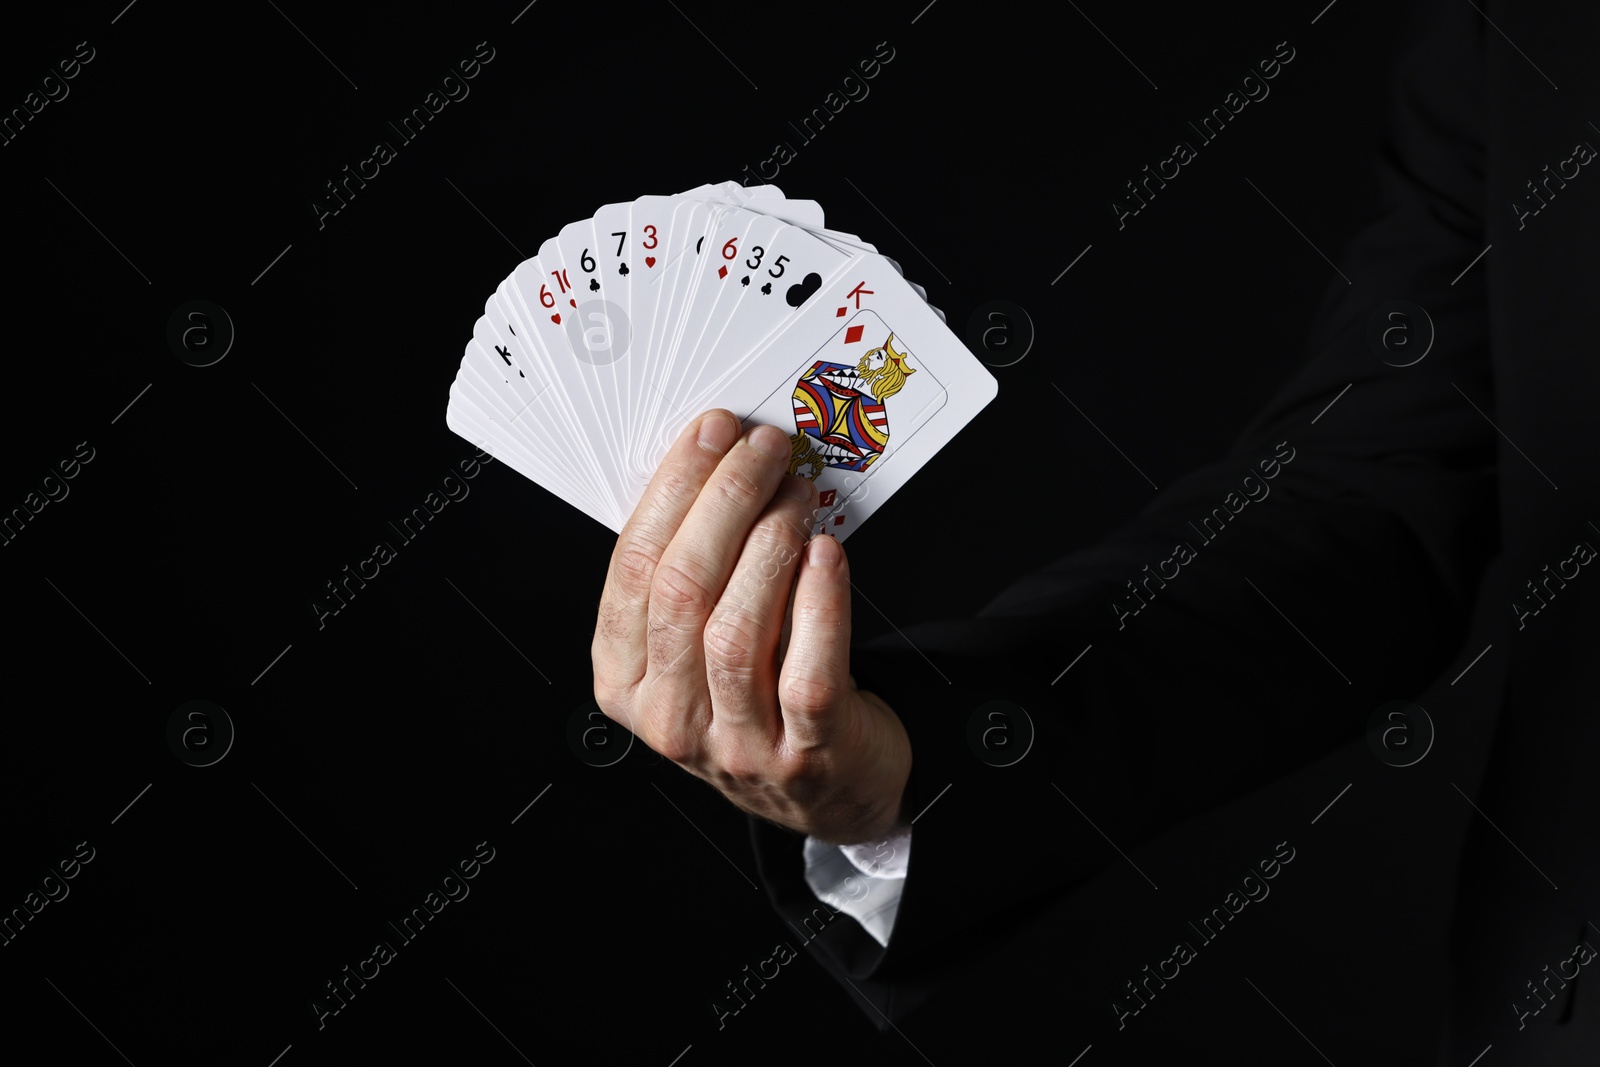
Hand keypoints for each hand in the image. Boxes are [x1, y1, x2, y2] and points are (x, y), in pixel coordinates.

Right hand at [591, 409, 911, 844]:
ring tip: (797, 495)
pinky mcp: (804, 755)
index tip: (710, 434)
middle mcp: (669, 719)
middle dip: (724, 501)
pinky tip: (826, 555)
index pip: (632, 571)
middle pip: (681, 591)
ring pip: (736, 629)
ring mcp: (736, 744)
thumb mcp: (695, 648)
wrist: (830, 790)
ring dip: (771, 542)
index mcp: (625, 681)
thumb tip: (711, 464)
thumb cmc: (761, 696)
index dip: (672, 490)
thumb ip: (688, 576)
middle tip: (763, 449)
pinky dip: (819, 602)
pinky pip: (807, 670)